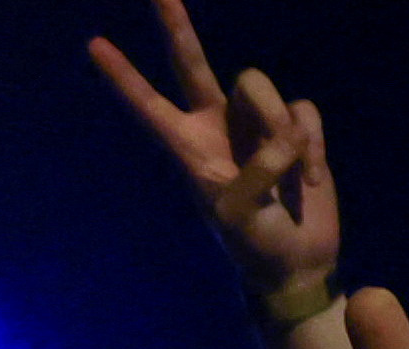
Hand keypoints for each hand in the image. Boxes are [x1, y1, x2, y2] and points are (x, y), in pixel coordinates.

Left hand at [89, 0, 337, 304]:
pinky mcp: (295, 126)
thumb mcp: (240, 213)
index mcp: (186, 147)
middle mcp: (215, 125)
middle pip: (192, 63)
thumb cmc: (254, 244)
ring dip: (282, 132)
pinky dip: (314, 146)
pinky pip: (305, 111)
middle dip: (176, 27)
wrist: (296, 261)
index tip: (94, 45)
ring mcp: (254, 123)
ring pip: (263, 90)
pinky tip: (310, 181)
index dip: (123, 76)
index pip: (148, 104)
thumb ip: (255, 168)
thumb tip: (281, 137)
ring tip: (289, 177)